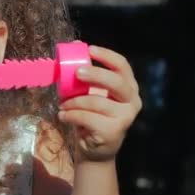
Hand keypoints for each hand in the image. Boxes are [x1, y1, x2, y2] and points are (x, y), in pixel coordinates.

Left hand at [58, 45, 141, 161]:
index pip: (122, 66)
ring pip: (95, 101)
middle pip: (116, 82)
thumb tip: (74, 46)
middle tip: (77, 72)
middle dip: (95, 75)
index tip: (90, 49)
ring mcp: (125, 117)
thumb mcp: (88, 93)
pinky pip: (86, 117)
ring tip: (62, 105)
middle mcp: (132, 101)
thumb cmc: (91, 115)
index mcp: (128, 87)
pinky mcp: (113, 131)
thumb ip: (84, 74)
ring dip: (73, 102)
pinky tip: (63, 116)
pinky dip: (70, 115)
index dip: (107, 56)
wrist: (94, 148)